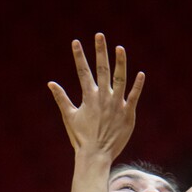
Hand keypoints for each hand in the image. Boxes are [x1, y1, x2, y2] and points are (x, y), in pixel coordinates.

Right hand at [48, 32, 144, 158]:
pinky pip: (134, 97)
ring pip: (120, 79)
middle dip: (100, 51)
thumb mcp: (69, 117)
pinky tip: (141, 73)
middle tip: (99, 35)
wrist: (95, 155)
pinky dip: (138, 85)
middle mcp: (103, 98)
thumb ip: (61, 98)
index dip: (79, 56)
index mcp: (88, 97)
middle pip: (102, 70)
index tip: (76, 42)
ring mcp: (116, 105)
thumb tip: (51, 84)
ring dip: (120, 63)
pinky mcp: (128, 114)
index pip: (83, 72)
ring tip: (119, 48)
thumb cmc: (81, 138)